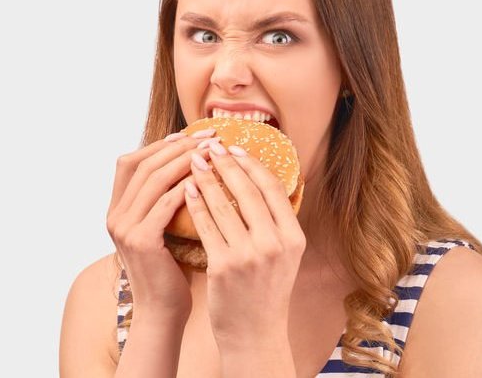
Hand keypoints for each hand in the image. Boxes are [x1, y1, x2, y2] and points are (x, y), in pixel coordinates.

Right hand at [105, 127, 217, 320]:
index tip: (190, 135)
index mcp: (116, 210)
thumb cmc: (170, 272)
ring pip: (153, 179)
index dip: (159, 144)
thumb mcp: (161, 230)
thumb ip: (163, 202)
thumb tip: (190, 167)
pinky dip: (185, 187)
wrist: (162, 312)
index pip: (131, 162)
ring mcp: (124, 228)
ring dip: (185, 160)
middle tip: (209, 136)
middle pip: (142, 164)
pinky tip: (207, 179)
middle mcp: (114, 216)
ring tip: (213, 151)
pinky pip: (164, 203)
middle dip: (177, 146)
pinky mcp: (140, 240)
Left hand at [182, 140, 305, 349]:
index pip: (273, 188)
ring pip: (224, 205)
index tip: (236, 148)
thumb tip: (262, 180)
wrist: (254, 334)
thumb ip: (276, 222)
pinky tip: (187, 189)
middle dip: (226, 164)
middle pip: (248, 191)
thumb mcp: (284, 256)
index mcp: (294, 237)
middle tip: (210, 146)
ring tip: (193, 161)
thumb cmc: (265, 291)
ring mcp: (249, 256)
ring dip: (206, 179)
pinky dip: (196, 204)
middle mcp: (275, 244)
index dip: (252, 164)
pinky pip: (206, 226)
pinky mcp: (224, 267)